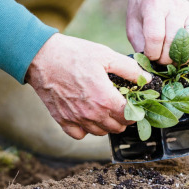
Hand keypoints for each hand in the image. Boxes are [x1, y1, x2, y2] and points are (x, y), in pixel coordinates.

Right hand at [25, 34, 149, 138]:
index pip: (129, 116)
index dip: (136, 111)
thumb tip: (147, 79)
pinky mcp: (63, 120)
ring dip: (107, 124)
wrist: (42, 57)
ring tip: (106, 110)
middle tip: (122, 106)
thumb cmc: (74, 54)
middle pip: (117, 127)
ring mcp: (77, 119)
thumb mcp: (106, 55)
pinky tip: (87, 116)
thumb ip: (129, 69)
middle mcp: (92, 114)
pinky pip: (79, 135)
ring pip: (100, 133)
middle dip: (123, 118)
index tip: (135, 104)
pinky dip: (86, 130)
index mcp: (105, 99)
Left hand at [127, 0, 188, 64]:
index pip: (156, 36)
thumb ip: (140, 45)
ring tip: (174, 61)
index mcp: (155, 5)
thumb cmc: (142, 12)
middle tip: (160, 61)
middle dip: (166, 58)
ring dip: (183, 56)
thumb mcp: (133, 26)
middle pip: (175, 40)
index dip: (152, 53)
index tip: (149, 56)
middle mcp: (175, 7)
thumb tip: (150, 65)